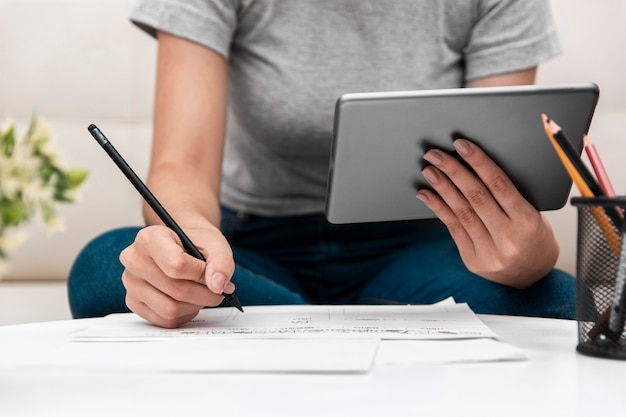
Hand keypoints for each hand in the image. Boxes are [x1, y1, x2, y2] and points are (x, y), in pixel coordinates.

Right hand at [119, 225, 235, 327]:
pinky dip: (183, 314)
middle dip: (204, 294)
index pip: (176, 265)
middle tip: (216, 289)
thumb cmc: (196, 244)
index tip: (212, 273)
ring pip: (169, 309)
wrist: (184, 247)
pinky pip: (164, 320)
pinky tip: (188, 301)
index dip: (200, 274)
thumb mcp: (215, 245)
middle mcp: (134, 260)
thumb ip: (221, 262)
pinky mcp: (134, 302)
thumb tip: (217, 285)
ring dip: (194, 305)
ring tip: (202, 293)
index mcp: (149, 238)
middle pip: (176, 290)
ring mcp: (131, 283)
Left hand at [416, 138, 558, 287]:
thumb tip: (475, 165)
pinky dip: (438, 208)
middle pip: (475, 197)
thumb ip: (509, 195)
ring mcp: (489, 252)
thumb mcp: (533, 214)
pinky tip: (427, 194)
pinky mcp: (473, 260)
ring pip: (461, 212)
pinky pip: (452, 228)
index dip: (478, 162)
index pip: (499, 185)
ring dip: (442, 188)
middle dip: (453, 171)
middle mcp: (507, 238)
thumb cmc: (533, 236)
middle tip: (436, 155)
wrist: (532, 276)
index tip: (462, 145)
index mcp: (526, 221)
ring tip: (429, 171)